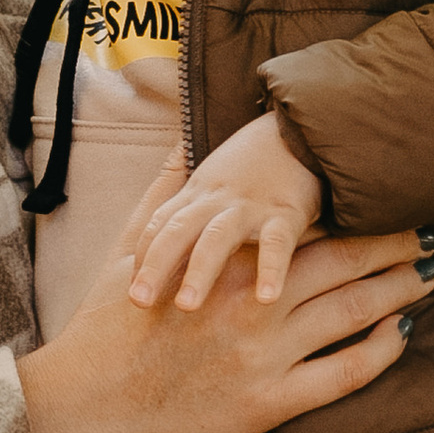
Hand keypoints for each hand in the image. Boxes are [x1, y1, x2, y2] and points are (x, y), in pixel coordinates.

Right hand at [19, 228, 425, 432]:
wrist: (83, 407)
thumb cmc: (103, 330)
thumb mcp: (131, 249)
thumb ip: (165, 192)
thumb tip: (181, 139)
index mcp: (226, 263)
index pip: (306, 226)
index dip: (353, 214)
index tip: (384, 199)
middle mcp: (255, 304)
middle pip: (346, 264)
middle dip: (392, 246)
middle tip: (428, 234)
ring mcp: (268, 355)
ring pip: (355, 312)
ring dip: (399, 290)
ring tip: (428, 276)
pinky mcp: (271, 404)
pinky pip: (345, 374)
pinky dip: (381, 352)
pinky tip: (401, 335)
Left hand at [130, 115, 323, 309]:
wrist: (303, 126)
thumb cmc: (255, 163)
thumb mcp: (214, 180)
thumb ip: (192, 209)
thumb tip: (163, 248)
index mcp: (196, 194)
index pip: (158, 226)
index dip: (142, 257)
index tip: (130, 290)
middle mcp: (215, 200)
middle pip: (176, 233)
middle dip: (155, 267)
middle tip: (138, 302)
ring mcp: (249, 206)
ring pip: (217, 238)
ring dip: (199, 272)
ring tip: (186, 306)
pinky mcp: (286, 211)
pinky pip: (277, 243)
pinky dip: (271, 269)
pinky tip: (265, 299)